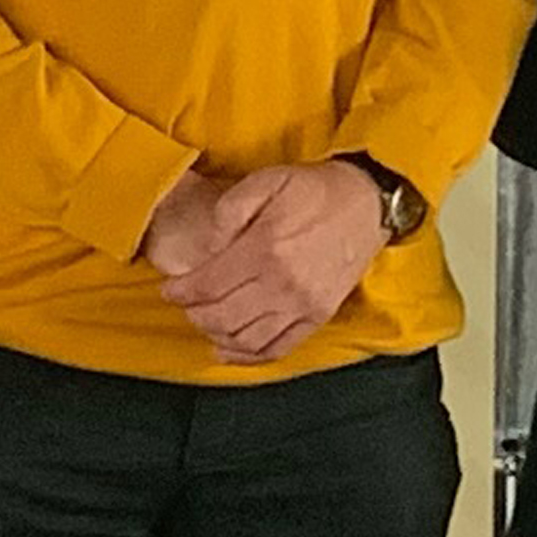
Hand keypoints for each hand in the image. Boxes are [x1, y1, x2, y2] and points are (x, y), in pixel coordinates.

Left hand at [159, 160, 385, 365]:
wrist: (367, 202)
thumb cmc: (316, 190)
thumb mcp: (266, 180)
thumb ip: (228, 210)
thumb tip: (206, 246)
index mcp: (265, 248)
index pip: (208, 285)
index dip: (181, 292)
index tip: (169, 289)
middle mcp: (283, 284)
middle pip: (222, 316)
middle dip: (194, 313)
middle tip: (185, 303)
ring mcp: (302, 305)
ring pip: (246, 339)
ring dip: (216, 335)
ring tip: (205, 321)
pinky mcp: (318, 316)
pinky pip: (277, 349)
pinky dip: (248, 356)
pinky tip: (230, 349)